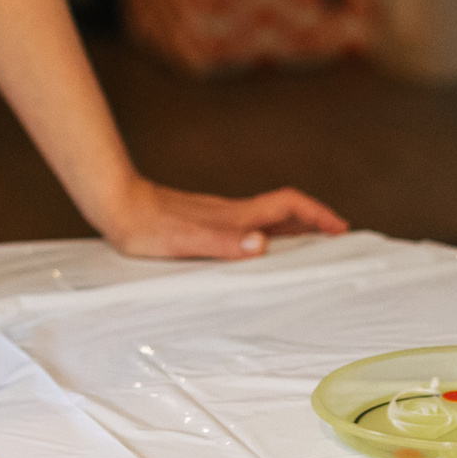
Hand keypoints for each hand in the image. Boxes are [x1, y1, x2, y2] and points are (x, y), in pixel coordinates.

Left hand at [94, 175, 348, 259]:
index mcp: (234, 215)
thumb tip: (262, 245)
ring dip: (294, 230)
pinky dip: (268, 236)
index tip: (341, 229)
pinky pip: (248, 227)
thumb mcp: (184, 240)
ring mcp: (219, 216)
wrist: (116, 205)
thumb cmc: (146, 226)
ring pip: (267, 219)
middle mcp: (232, 212)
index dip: (317, 213)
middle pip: (285, 211)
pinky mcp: (204, 223)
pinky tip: (258, 252)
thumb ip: (222, 242)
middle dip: (314, 222)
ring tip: (309, 250)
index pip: (287, 205)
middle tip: (337, 242)